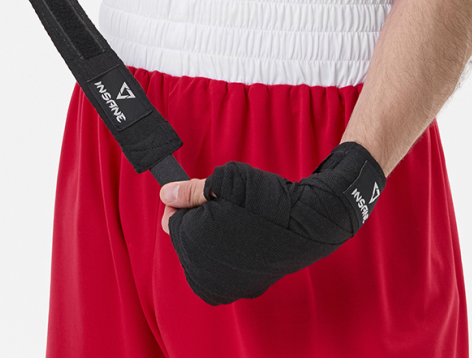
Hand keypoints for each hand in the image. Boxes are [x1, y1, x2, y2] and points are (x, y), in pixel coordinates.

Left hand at [166, 143, 384, 304]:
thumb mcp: (222, 180)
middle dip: (198, 221)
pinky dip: (227, 254)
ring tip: (236, 220)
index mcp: (191, 242)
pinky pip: (222, 269)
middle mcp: (201, 271)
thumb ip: (189, 191)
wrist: (306, 224)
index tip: (200, 192)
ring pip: (203, 255)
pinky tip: (244, 238)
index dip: (184, 202)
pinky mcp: (241, 291)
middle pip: (186, 240)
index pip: (171, 220)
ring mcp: (221, 286)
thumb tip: (165, 194)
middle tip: (224, 203)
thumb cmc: (264, 199)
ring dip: (211, 238)